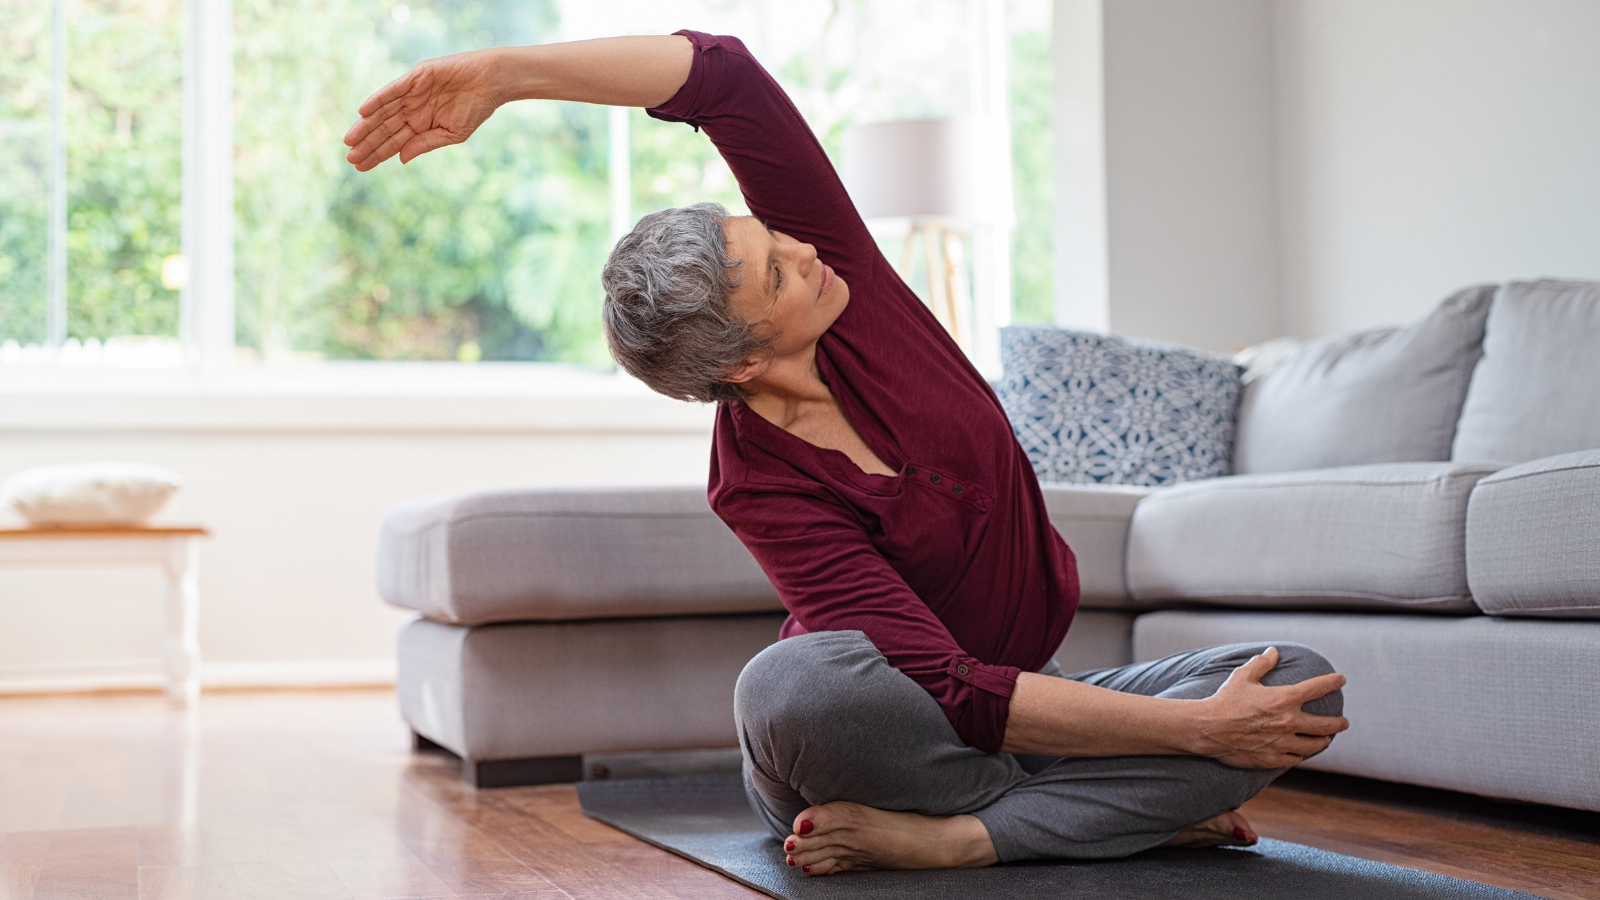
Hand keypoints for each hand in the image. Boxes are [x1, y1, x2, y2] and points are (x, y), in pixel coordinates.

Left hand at [344, 49, 503, 170]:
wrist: (491, 82)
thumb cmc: (476, 108)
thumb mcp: (452, 134)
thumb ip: (426, 144)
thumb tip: (401, 159)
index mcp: (421, 126)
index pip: (393, 143)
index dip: (377, 154)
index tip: (360, 166)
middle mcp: (412, 110)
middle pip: (383, 129)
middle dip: (367, 143)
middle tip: (349, 158)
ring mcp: (412, 93)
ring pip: (383, 111)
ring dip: (366, 125)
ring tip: (349, 140)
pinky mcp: (416, 77)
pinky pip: (392, 90)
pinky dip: (378, 99)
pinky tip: (364, 111)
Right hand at [1190, 647, 1348, 767]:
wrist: (1208, 728)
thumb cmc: (1225, 700)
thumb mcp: (1242, 676)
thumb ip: (1261, 664)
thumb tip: (1273, 652)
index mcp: (1284, 699)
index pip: (1317, 688)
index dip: (1332, 682)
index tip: (1341, 680)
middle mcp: (1289, 722)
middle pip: (1326, 725)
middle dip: (1338, 723)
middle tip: (1343, 722)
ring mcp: (1282, 742)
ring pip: (1314, 745)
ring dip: (1323, 741)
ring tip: (1325, 740)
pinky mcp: (1272, 758)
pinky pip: (1295, 758)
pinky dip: (1300, 754)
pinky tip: (1299, 753)